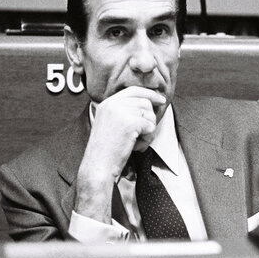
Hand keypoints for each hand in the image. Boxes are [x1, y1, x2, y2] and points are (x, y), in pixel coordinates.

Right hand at [74, 87, 165, 222]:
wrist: (98, 166)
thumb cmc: (106, 151)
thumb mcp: (110, 124)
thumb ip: (123, 112)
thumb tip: (148, 104)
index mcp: (107, 103)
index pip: (133, 91)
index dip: (149, 94)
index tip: (161, 100)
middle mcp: (113, 104)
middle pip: (145, 103)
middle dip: (150, 119)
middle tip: (143, 135)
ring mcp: (121, 112)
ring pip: (149, 115)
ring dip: (148, 131)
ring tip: (136, 143)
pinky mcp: (130, 123)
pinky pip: (150, 127)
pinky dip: (147, 139)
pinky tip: (136, 147)